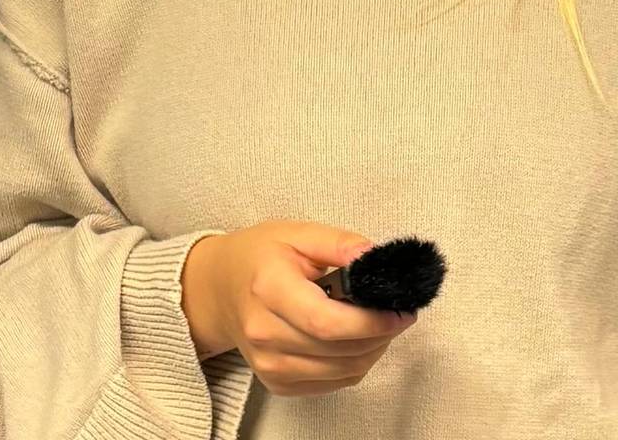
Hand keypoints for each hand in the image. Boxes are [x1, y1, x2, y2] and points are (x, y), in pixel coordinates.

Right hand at [180, 221, 418, 396]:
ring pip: (343, 372)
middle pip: (340, 351)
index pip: (327, 322)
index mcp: (269, 289)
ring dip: (372, 351)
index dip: (371, 322)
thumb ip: (339, 243)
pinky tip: (355, 340)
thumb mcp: (297, 233)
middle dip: (380, 334)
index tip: (400, 312)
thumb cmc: (257, 259)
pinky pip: (333, 384)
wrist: (218, 290)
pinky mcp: (276, 383)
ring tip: (377, 324)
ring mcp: (268, 364)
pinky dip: (355, 365)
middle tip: (397, 313)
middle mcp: (264, 333)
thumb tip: (374, 258)